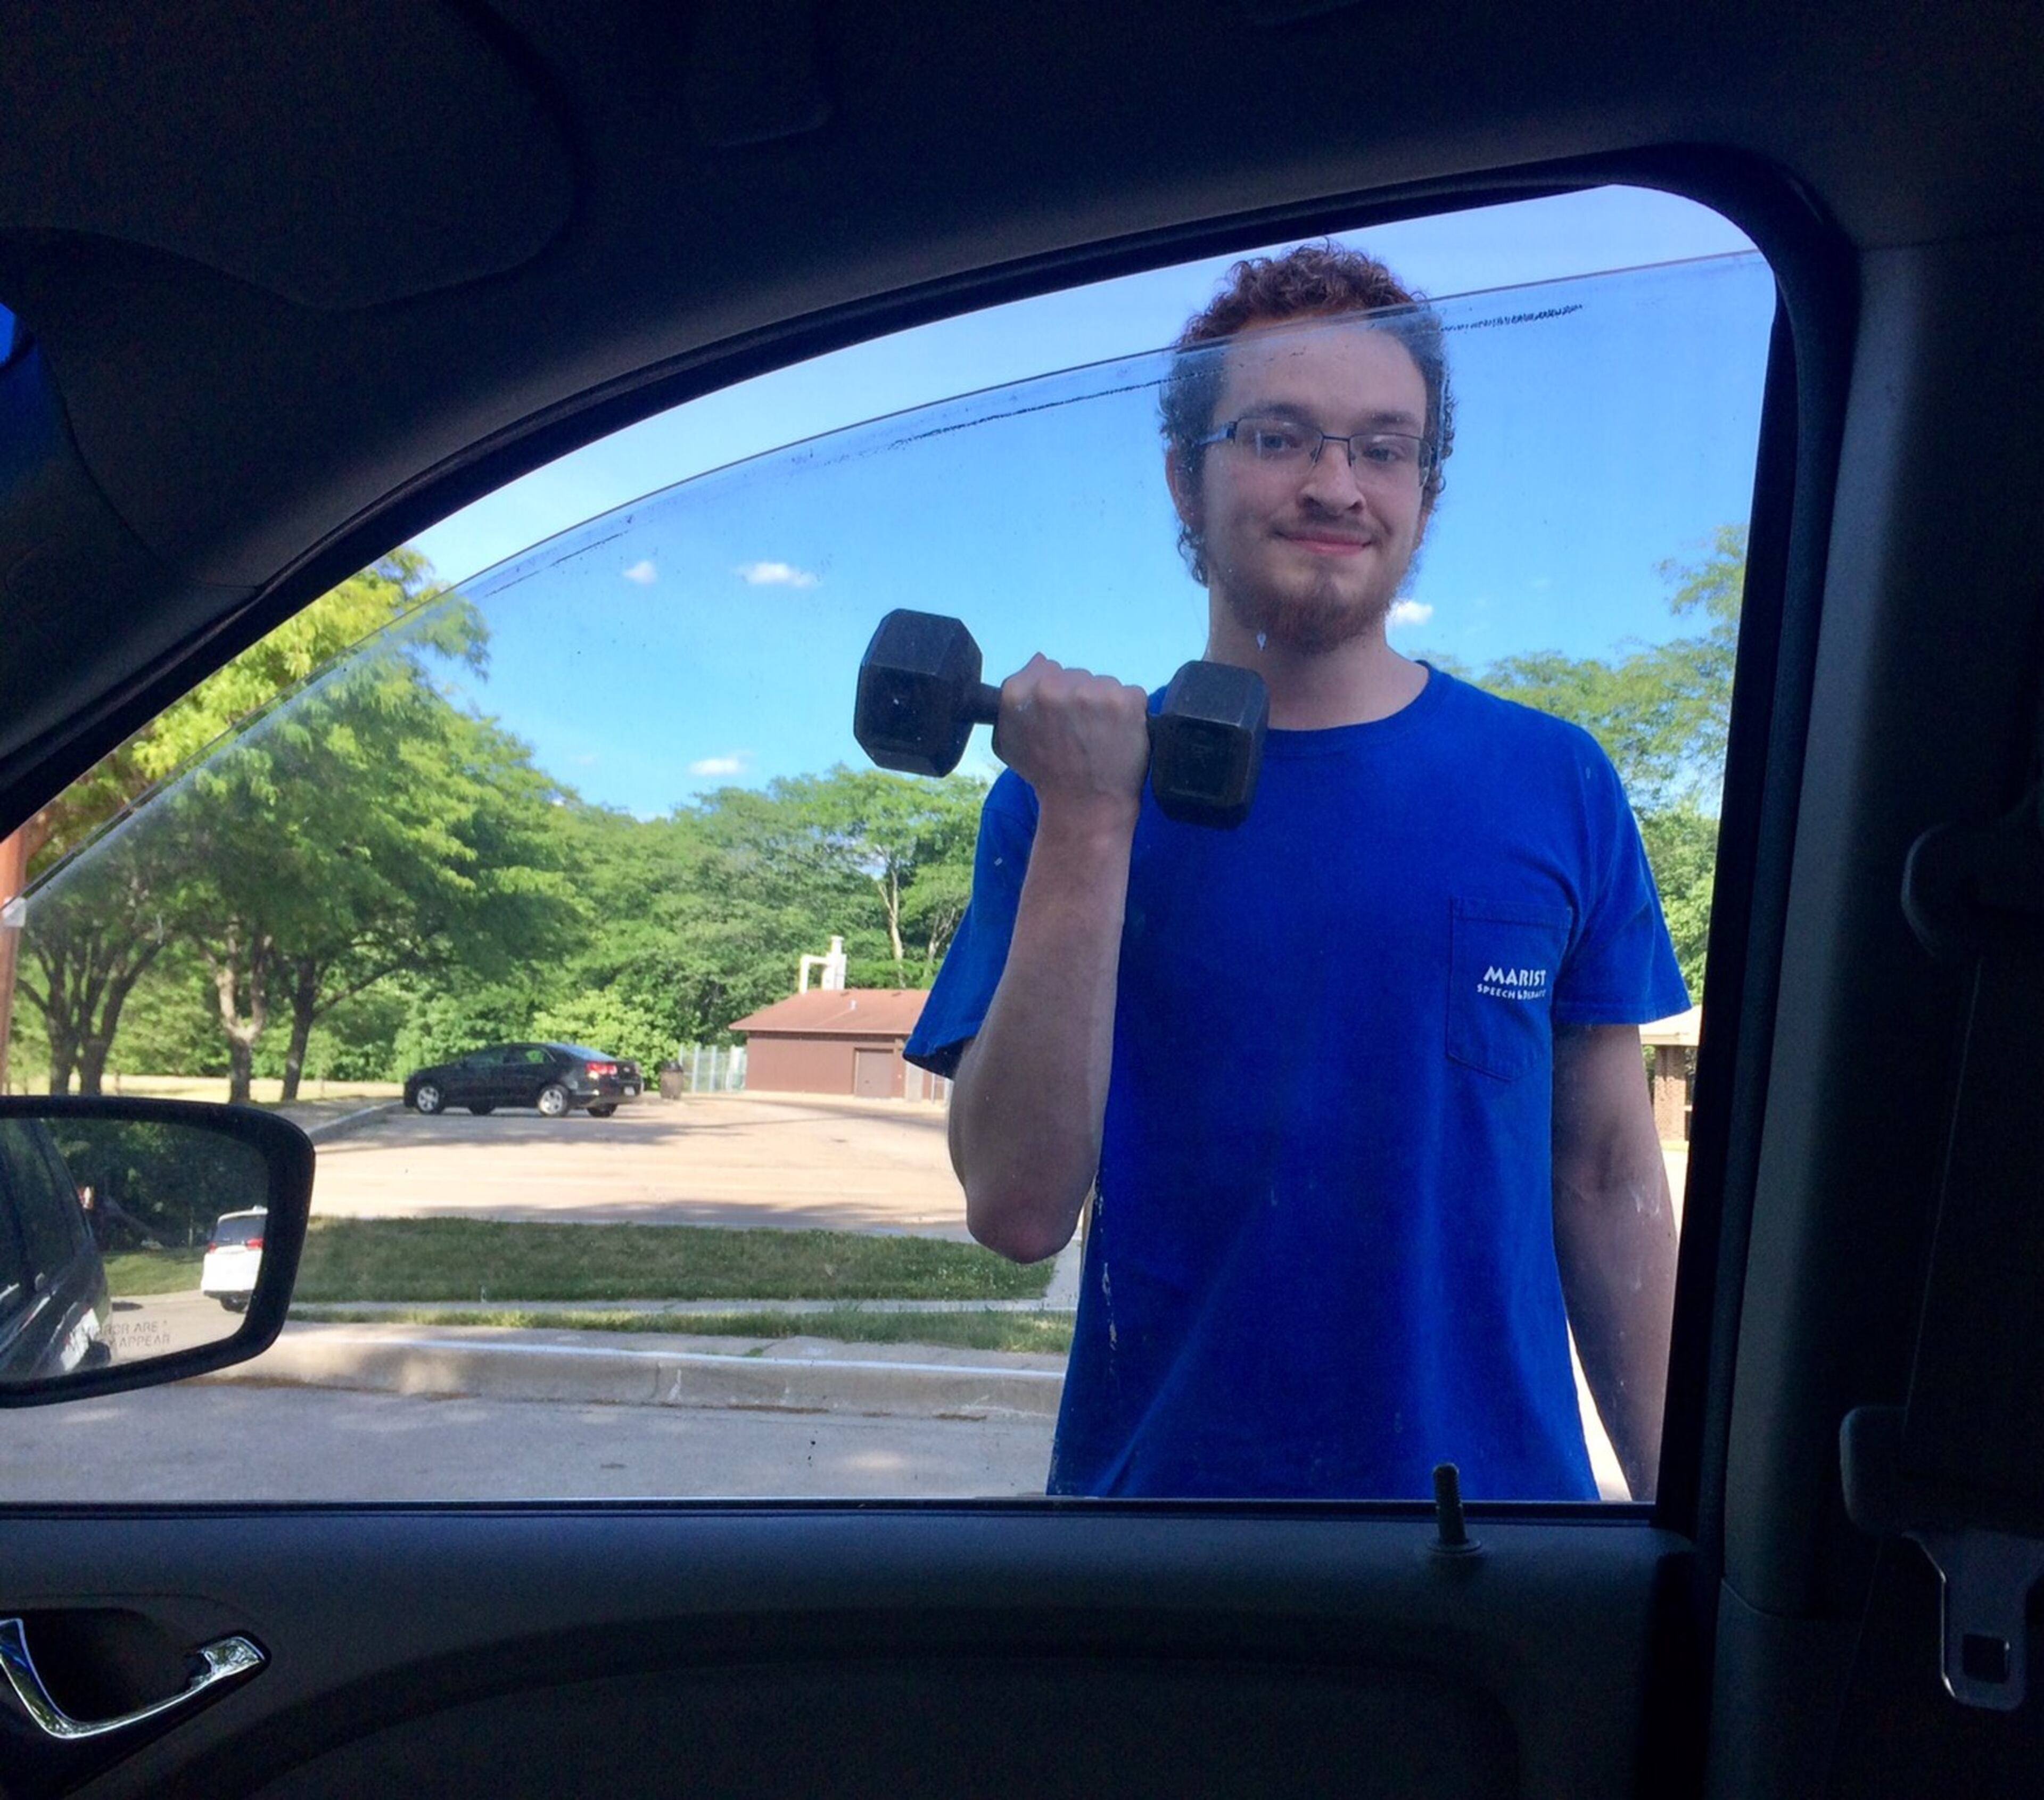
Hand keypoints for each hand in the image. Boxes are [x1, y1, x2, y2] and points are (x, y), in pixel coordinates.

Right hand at [994, 654, 1150, 826]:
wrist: (1085, 807)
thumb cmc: (1047, 775)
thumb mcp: (1011, 739)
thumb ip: (1015, 697)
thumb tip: (1040, 660)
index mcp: (1020, 693)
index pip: (1044, 668)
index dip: (1054, 696)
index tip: (1059, 719)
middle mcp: (1054, 687)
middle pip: (1075, 676)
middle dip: (1079, 699)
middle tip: (1080, 733)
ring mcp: (1092, 692)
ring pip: (1102, 684)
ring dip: (1104, 705)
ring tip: (1100, 738)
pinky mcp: (1126, 700)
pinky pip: (1130, 695)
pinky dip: (1129, 714)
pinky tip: (1119, 737)